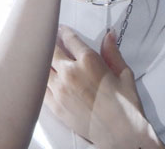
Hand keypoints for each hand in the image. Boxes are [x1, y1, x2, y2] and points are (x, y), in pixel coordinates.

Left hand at [45, 26, 162, 147]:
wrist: (120, 133)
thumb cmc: (124, 106)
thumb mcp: (124, 73)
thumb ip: (112, 52)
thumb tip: (109, 37)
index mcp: (89, 61)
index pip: (70, 39)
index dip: (64, 32)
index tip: (62, 31)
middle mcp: (71, 72)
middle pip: (51, 49)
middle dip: (50, 42)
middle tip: (50, 40)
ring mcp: (60, 89)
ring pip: (42, 66)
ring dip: (43, 59)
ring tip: (43, 56)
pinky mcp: (54, 105)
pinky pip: (40, 87)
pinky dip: (39, 79)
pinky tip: (42, 76)